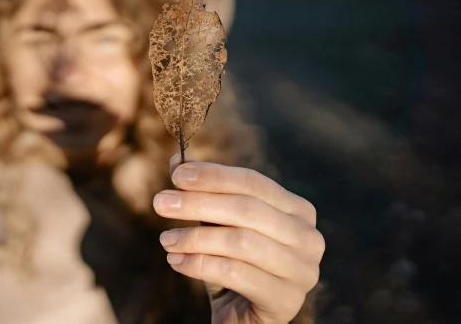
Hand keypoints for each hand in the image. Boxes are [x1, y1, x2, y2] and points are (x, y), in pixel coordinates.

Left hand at [153, 154, 324, 323]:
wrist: (242, 318)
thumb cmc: (231, 262)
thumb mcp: (216, 223)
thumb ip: (202, 191)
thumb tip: (177, 160)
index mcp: (298, 210)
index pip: (253, 182)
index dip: (214, 176)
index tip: (176, 175)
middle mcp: (309, 238)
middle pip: (247, 209)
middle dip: (198, 203)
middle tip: (160, 203)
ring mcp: (303, 271)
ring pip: (241, 242)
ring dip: (195, 238)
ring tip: (165, 240)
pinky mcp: (287, 300)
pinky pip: (237, 274)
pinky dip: (200, 265)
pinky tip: (176, 261)